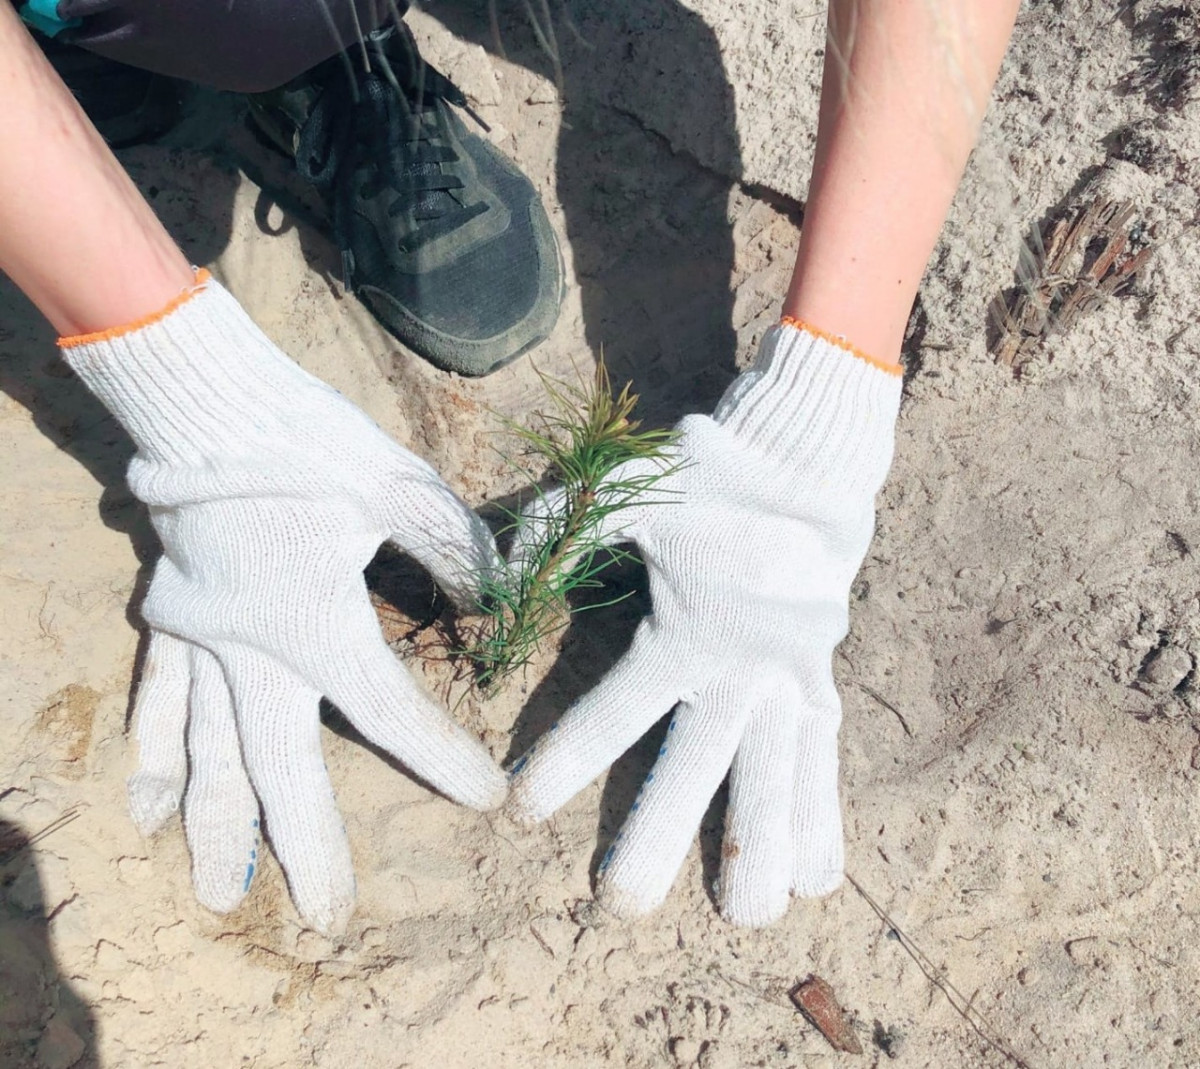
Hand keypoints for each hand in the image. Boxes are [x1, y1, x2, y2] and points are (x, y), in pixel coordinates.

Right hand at [62, 272, 505, 933]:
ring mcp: (201, 637)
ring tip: (217, 894)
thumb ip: (456, 553)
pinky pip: (158, 698)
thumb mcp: (401, 488)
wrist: (210, 395)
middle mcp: (251, 648)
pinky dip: (153, 754)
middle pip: (282, 768)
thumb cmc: (308, 437)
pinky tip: (143, 804)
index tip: (488, 800)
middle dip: (306, 846)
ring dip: (216, 826)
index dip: (444, 761)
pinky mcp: (171, 614)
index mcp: (315, 623)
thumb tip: (498, 599)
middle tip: (327, 917)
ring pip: (208, 752)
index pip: (391, 713)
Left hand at [507, 322, 901, 925]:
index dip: (566, 759)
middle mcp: (741, 666)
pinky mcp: (818, 678)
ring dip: (760, 847)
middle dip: (658, 835)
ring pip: (773, 776)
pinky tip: (822, 875)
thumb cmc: (709, 473)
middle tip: (617, 907)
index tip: (522, 811)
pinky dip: (823, 815)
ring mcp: (789, 678)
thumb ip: (561, 529)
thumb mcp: (629, 487)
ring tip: (750, 918)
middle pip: (696, 764)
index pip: (616, 709)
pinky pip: (821, 757)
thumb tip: (490, 576)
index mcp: (688, 628)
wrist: (805, 457)